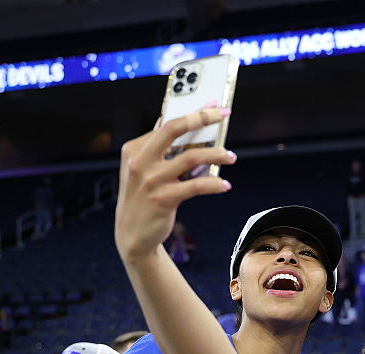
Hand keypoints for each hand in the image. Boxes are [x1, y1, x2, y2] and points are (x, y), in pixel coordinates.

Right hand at [114, 106, 234, 264]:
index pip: (167, 124)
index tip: (214, 106)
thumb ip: (156, 148)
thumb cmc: (143, 199)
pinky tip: (224, 185)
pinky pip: (196, 186)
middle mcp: (140, 161)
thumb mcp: (142, 170)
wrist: (132, 236)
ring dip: (216, 154)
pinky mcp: (163, 199)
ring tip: (231, 156)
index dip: (193, 112)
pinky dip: (214, 184)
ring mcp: (151, 180)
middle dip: (202, 118)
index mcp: (134, 149)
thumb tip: (169, 121)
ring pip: (191, 157)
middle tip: (223, 116)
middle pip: (174, 129)